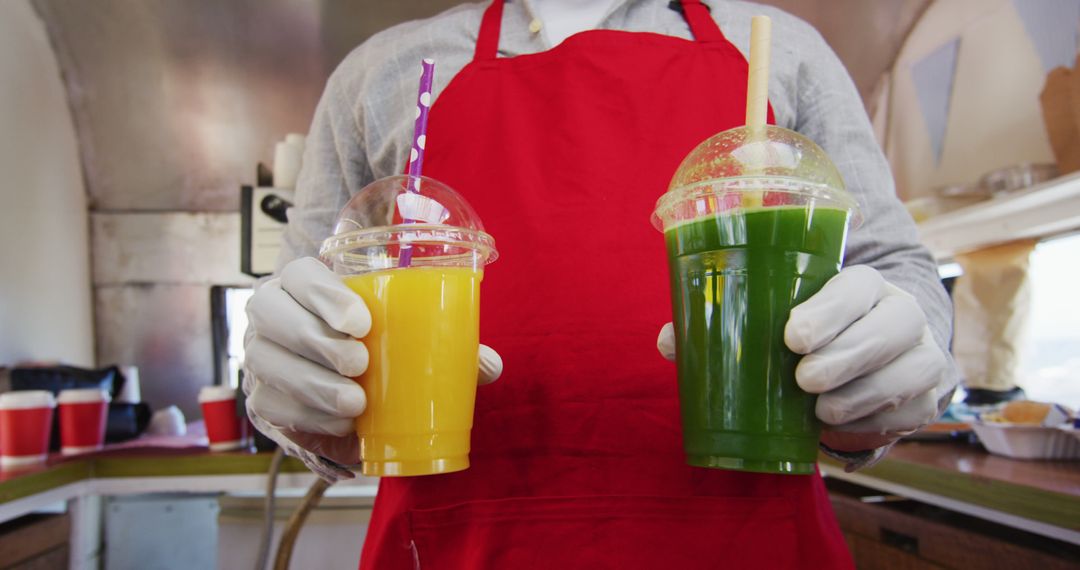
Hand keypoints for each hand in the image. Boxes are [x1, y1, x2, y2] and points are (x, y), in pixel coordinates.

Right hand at [243, 257, 503, 480]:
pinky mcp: (260, 396)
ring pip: (268, 361)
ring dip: (313, 384)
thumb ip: (446, 345)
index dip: (324, 294)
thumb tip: (491, 366)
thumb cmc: (377, 346)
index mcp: (305, 283)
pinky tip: (339, 421)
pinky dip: (306, 415)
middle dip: (316, 340)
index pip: (300, 273)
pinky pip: (271, 404)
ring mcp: (259, 353)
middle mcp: (272, 311)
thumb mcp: (409, 338)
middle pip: (272, 313)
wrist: (340, 387)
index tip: (362, 323)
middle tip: (360, 364)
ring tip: (356, 402)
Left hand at [655, 265, 954, 453]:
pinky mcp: (930, 394)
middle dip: (845, 357)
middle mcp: (902, 311)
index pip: (857, 285)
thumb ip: (726, 323)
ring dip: (862, 395)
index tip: (792, 337)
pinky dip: (879, 421)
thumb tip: (668, 341)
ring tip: (821, 411)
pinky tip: (849, 424)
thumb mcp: (779, 317)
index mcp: (862, 284)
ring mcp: (923, 352)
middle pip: (890, 327)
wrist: (876, 352)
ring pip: (907, 371)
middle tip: (803, 381)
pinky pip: (913, 410)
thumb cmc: (813, 329)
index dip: (830, 310)